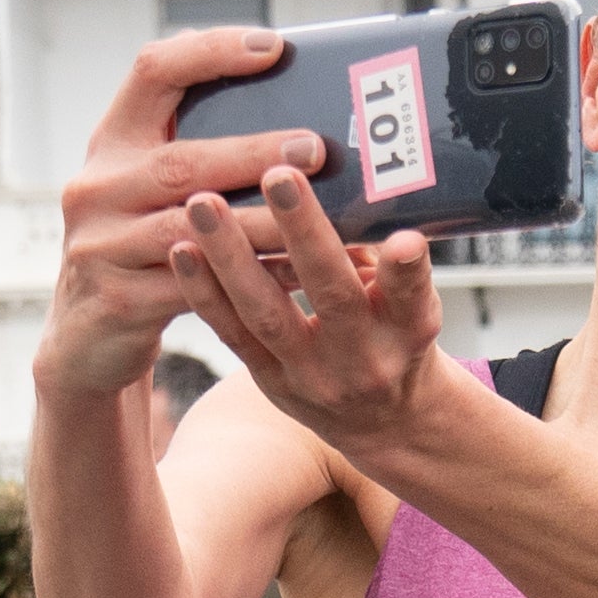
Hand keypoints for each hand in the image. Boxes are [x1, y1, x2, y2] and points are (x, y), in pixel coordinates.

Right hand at [43, 32, 326, 397]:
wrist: (86, 340)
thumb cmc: (142, 249)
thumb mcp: (150, 189)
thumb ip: (194, 144)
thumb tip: (284, 90)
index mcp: (113, 142)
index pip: (152, 72)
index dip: (209, 53)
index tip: (271, 46)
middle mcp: (98, 185)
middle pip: (180, 159)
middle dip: (252, 151)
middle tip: (315, 147)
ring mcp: (102, 244)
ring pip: (190, 227)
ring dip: (257, 220)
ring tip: (312, 214)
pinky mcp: (117, 300)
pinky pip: (195, 287)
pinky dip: (249, 276)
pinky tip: (296, 272)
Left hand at [164, 167, 457, 452]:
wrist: (381, 422)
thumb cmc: (396, 336)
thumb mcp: (415, 303)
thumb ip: (388, 262)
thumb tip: (353, 193)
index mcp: (409, 332)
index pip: (411, 297)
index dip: (407, 270)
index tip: (405, 239)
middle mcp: (363, 360)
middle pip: (332, 296)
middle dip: (304, 234)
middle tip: (279, 175)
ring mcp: (312, 376)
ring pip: (267, 314)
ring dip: (231, 255)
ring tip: (203, 203)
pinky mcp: (270, 382)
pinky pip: (232, 334)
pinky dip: (204, 290)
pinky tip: (181, 248)